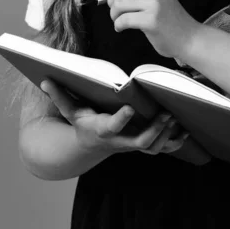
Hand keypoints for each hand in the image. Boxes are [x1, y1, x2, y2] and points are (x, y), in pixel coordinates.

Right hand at [40, 79, 189, 155]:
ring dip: (166, 136)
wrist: (90, 144)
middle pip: (139, 142)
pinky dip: (174, 142)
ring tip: (176, 118)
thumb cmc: (82, 122)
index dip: (120, 120)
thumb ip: (59, 96)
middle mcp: (119, 141)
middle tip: (166, 114)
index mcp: (101, 130)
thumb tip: (45, 80)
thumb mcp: (70, 110)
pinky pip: (161, 148)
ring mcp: (131, 145)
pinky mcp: (141, 145)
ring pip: (153, 148)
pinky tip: (184, 130)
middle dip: (154, 130)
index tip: (129, 108)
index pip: (111, 127)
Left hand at [103, 0, 200, 58]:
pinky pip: (123, 19)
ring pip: (118, 3)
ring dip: (114, 15)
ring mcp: (154, 3)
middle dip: (111, 0)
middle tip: (116, 10)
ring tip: (120, 20)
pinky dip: (118, 25)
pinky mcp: (151, 20)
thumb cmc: (170, 19)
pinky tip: (122, 28)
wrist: (188, 37)